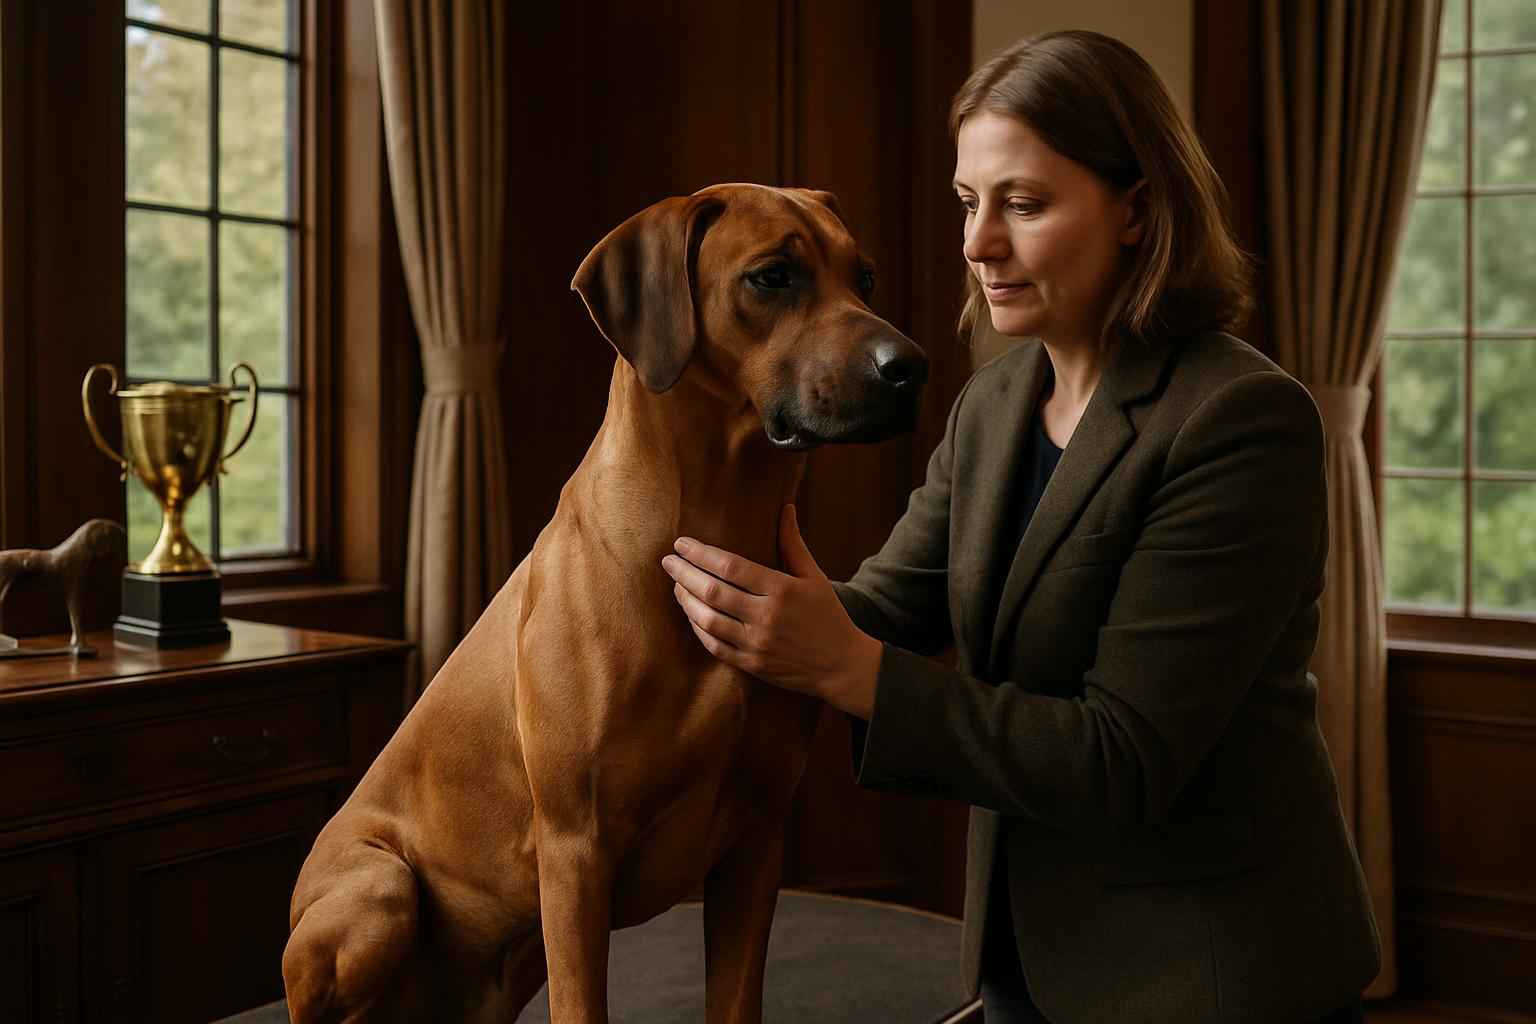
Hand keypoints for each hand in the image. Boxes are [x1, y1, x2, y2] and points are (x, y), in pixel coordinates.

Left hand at [660, 504, 880, 718]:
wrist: (842, 665)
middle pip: (712, 591)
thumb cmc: (828, 615)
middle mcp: (766, 616)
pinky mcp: (752, 665)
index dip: (700, 553)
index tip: (681, 543)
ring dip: (686, 600)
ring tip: (676, 585)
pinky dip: (698, 628)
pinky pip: (714, 645)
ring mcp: (757, 644)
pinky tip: (691, 614)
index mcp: (781, 589)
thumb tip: (785, 508)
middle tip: (667, 561)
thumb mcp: (814, 576)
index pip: (730, 566)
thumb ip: (793, 543)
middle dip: (684, 574)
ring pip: (708, 620)